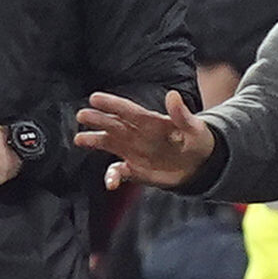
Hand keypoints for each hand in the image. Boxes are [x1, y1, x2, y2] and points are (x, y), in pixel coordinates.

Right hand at [75, 89, 214, 189]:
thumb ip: (181, 113)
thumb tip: (172, 95)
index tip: (94, 98)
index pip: (128, 110)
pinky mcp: (134, 168)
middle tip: (81, 115)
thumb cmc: (197, 140)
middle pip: (113, 124)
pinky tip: (110, 183)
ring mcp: (133, 150)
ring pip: (109, 144)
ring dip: (94, 141)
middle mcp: (137, 134)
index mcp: (150, 121)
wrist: (199, 165)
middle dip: (98, 119)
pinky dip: (112, 176)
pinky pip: (118, 171)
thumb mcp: (194, 127)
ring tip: (79, 139)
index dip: (112, 104)